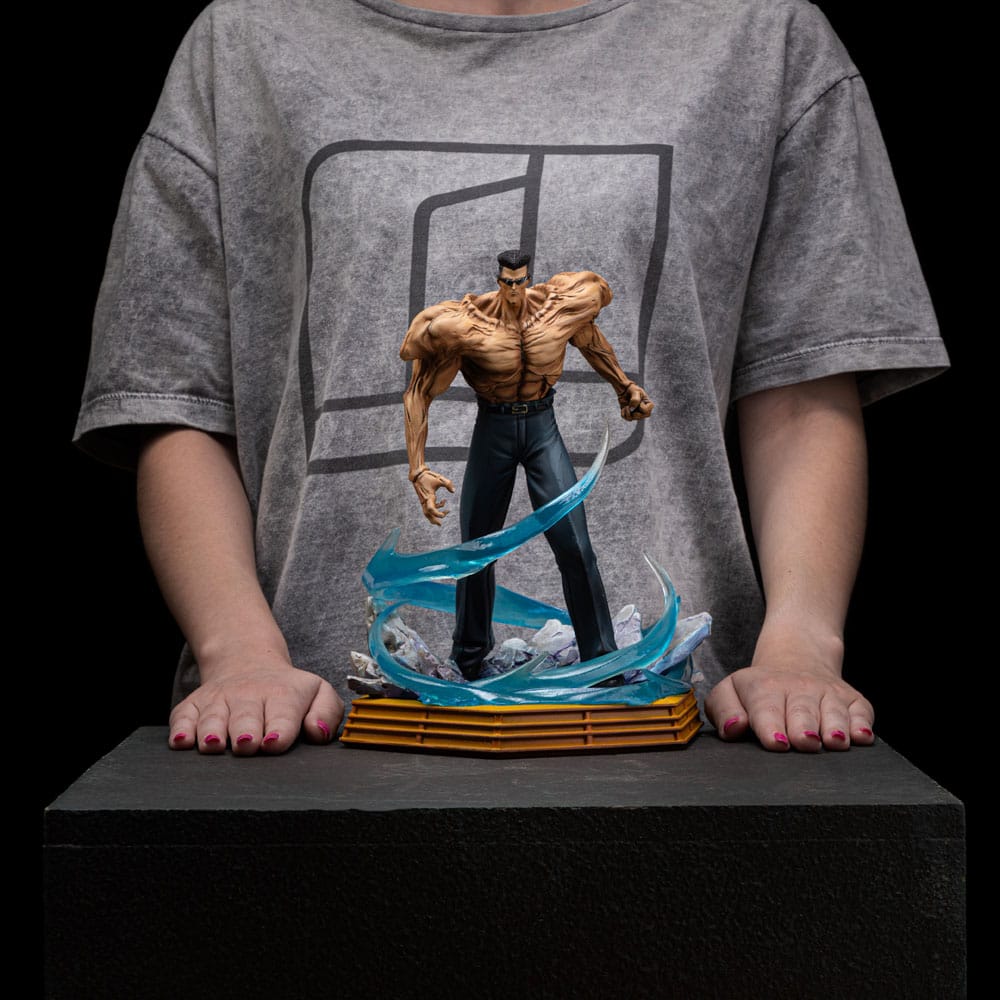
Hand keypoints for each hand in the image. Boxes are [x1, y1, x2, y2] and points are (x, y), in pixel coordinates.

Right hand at [168, 655, 343, 754]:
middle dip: (245, 733)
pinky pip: (181, 717)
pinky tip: (182, 741)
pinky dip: (180, 728)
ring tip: (213, 744)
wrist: (248, 664)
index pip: (282, 713)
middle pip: (245, 718)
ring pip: (212, 718)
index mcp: (283, 695)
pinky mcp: (192, 705)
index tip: (274, 743)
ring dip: (212, 732)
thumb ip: (327, 712)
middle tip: (246, 745)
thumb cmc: (288, 691)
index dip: (279, 730)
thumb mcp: (318, 693)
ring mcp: (217, 700)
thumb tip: (317, 732)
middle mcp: (248, 696)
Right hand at [413, 468, 455, 525]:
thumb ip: (448, 484)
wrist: (418, 474)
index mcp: (428, 497)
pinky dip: (436, 507)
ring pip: (427, 512)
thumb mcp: (440, 479)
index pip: (431, 510)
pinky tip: (443, 502)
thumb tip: (453, 491)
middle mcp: (425, 500)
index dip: (438, 514)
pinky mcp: (424, 498)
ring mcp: (423, 500)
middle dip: (433, 520)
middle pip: (427, 514)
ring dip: (434, 516)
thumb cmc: (428, 476)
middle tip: (440, 525)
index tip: (445, 513)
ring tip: (443, 516)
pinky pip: (428, 507)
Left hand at [620, 383, 653, 420]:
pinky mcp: (629, 414)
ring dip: (627, 412)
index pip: (647, 412)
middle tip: (630, 406)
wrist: (624, 389)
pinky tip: (623, 408)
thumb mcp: (635, 391)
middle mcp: (643, 410)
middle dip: (634, 412)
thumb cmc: (632, 389)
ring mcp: (636, 413)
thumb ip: (635, 400)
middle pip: (641, 417)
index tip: (639, 401)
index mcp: (648, 404)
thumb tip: (632, 409)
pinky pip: (626, 418)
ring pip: (632, 418)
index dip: (641, 408)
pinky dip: (623, 413)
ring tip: (626, 406)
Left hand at [705, 635, 874, 751]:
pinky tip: (861, 736)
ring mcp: (829, 694)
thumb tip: (735, 728)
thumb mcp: (730, 691)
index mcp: (764, 689)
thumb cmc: (758, 690)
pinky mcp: (854, 700)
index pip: (766, 708)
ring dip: (835, 728)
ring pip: (834, 712)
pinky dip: (863, 724)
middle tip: (805, 742)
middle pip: (803, 712)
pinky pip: (863, 712)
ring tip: (835, 741)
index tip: (776, 742)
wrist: (796, 659)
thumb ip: (723, 710)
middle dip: (804, 728)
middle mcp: (799, 689)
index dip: (771, 726)